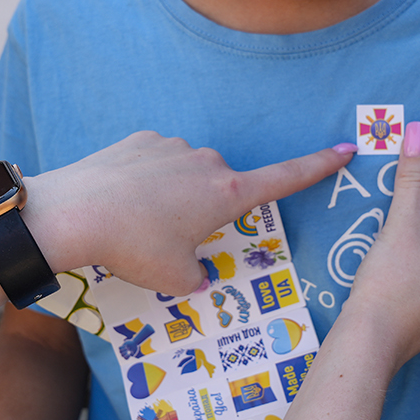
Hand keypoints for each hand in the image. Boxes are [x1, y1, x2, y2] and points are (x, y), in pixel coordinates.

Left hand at [23, 131, 353, 295]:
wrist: (73, 214)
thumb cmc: (133, 249)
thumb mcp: (175, 279)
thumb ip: (196, 275)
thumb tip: (196, 272)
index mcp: (227, 194)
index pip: (286, 178)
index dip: (319, 166)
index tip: (346, 149)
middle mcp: (207, 162)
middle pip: (222, 185)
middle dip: (206, 210)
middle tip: (172, 241)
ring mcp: (171, 147)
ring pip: (186, 174)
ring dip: (173, 196)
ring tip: (136, 226)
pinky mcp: (139, 140)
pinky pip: (154, 163)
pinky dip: (144, 183)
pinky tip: (120, 203)